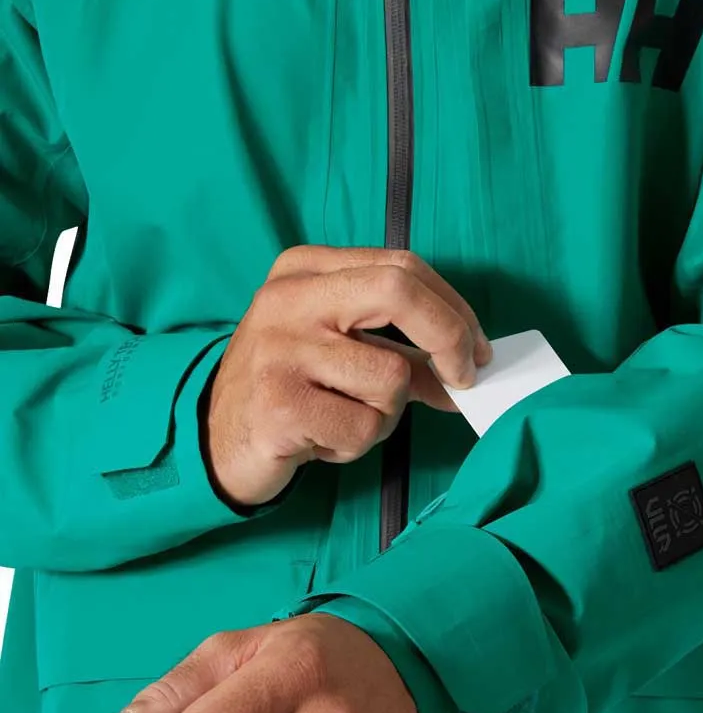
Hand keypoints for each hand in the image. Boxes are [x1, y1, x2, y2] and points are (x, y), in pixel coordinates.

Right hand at [208, 246, 492, 504]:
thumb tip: (467, 370)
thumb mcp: (342, 353)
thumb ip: (401, 352)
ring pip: (390, 378)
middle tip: (465, 379)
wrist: (216, 438)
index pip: (403, 268)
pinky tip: (322, 439)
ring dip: (386, 415)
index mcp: (306, 269)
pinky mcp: (279, 404)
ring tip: (345, 418)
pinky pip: (364, 427)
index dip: (454, 309)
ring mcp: (280, 350)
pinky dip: (357, 444)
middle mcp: (289, 299)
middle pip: (400, 291)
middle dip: (449, 338)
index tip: (477, 349)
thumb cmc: (290, 387)